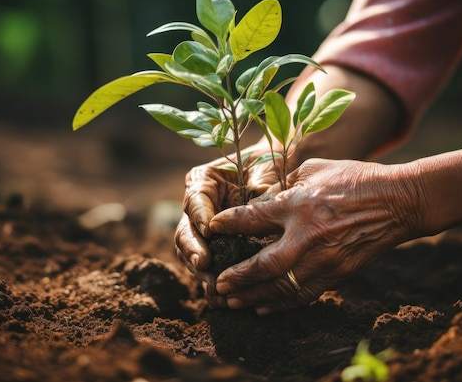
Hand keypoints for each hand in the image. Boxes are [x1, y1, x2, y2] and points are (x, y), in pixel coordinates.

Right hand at [174, 145, 279, 306]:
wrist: (275, 171)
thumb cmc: (268, 164)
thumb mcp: (264, 170)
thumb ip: (258, 186)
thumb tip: (261, 201)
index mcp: (203, 181)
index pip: (195, 200)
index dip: (199, 216)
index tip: (209, 230)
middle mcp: (197, 206)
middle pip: (186, 231)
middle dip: (193, 250)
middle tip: (204, 264)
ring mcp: (202, 228)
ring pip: (191, 253)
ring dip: (200, 271)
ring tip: (213, 286)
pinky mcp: (214, 247)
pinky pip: (207, 266)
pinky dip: (213, 280)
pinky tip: (221, 297)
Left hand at [209, 158, 423, 314]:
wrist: (398, 201)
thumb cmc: (354, 178)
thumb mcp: (315, 169)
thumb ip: (285, 185)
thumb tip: (262, 198)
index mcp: (299, 203)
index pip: (253, 218)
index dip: (228, 224)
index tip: (213, 229)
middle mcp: (308, 234)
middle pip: (264, 265)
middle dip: (238, 277)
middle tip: (218, 284)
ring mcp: (325, 258)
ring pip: (282, 287)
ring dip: (254, 297)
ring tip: (233, 302)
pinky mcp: (339, 274)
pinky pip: (305, 295)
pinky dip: (282, 305)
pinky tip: (265, 308)